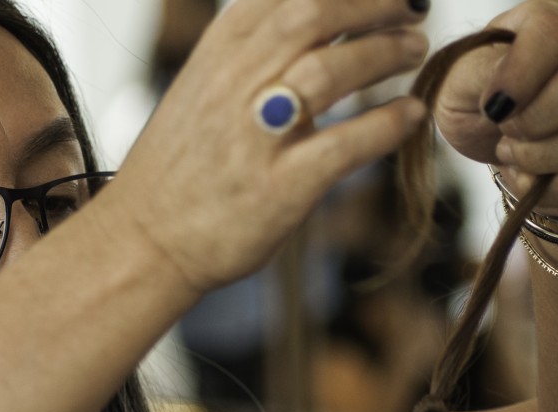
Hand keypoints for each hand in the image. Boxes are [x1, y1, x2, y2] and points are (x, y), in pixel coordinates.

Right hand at [103, 0, 430, 292]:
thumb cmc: (178, 171)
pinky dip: (387, 124)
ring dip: (384, 53)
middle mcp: (233, 85)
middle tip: (411, 9)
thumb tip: (308, 25)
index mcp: (216, 55)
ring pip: (330, 71)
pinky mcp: (278, 188)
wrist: (144, 242)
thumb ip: (247, 55)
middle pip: (313, 14)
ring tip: (413, 51)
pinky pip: (344, 144)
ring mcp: (255, 137)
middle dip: (373, 4)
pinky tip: (410, 115)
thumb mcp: (201, 91)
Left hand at [434, 0, 557, 216]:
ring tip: (514, 153)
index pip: (553, 32)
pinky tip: (533, 176)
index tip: (492, 107)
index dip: (521, 74)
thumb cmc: (477, 102)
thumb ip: (477, 75)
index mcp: (552, 19)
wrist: (498, 146)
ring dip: (538, 160)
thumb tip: (503, 95)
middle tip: (504, 133)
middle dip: (533, 124)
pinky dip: (551, 190)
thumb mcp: (459, 83)